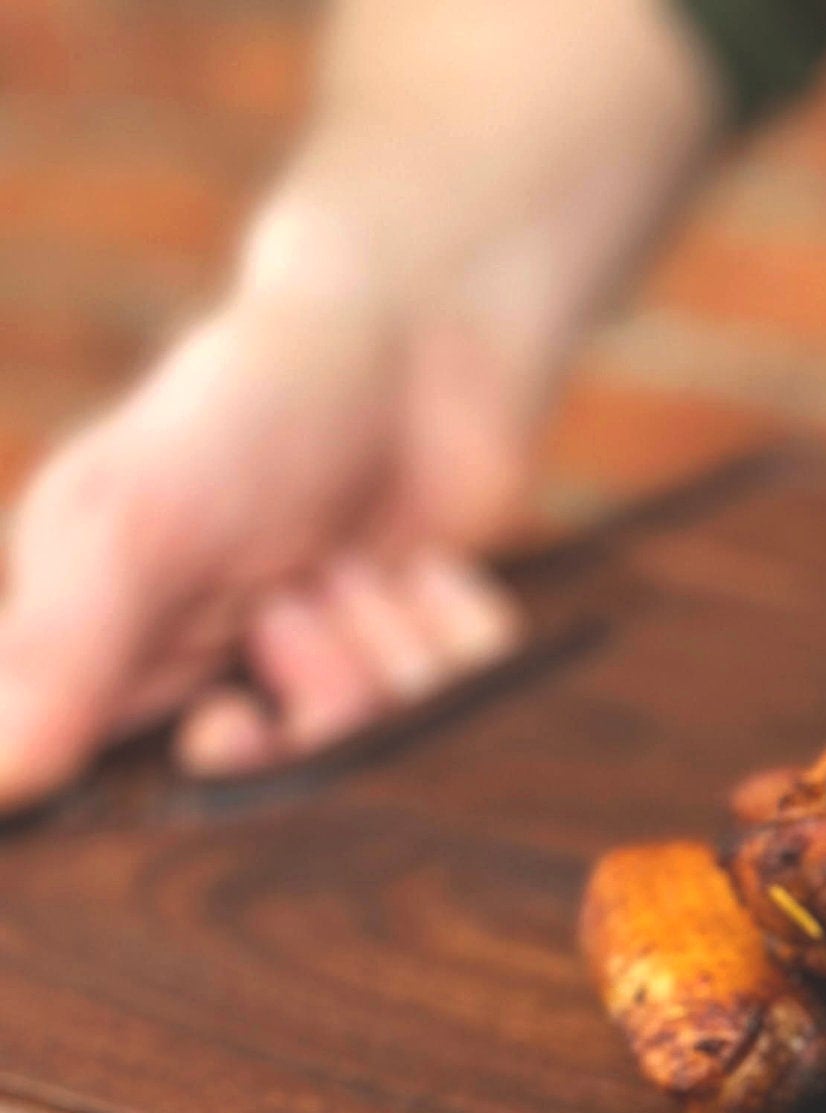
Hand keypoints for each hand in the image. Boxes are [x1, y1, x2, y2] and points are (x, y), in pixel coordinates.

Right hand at [0, 0, 725, 816]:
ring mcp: (335, 659)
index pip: (137, 776)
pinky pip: (475, 701)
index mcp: (117, 641)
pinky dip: (456, 628)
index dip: (206, 766)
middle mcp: (221, 664)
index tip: (229, 723)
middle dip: (311, 692)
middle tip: (299, 601)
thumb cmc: (245, 413)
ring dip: (384, 642)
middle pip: (291, 772)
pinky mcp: (433, 649)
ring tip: (357, 562)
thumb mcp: (132, 529)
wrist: (410, 336)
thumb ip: (63, 655)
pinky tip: (427, 568)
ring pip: (390, 737)